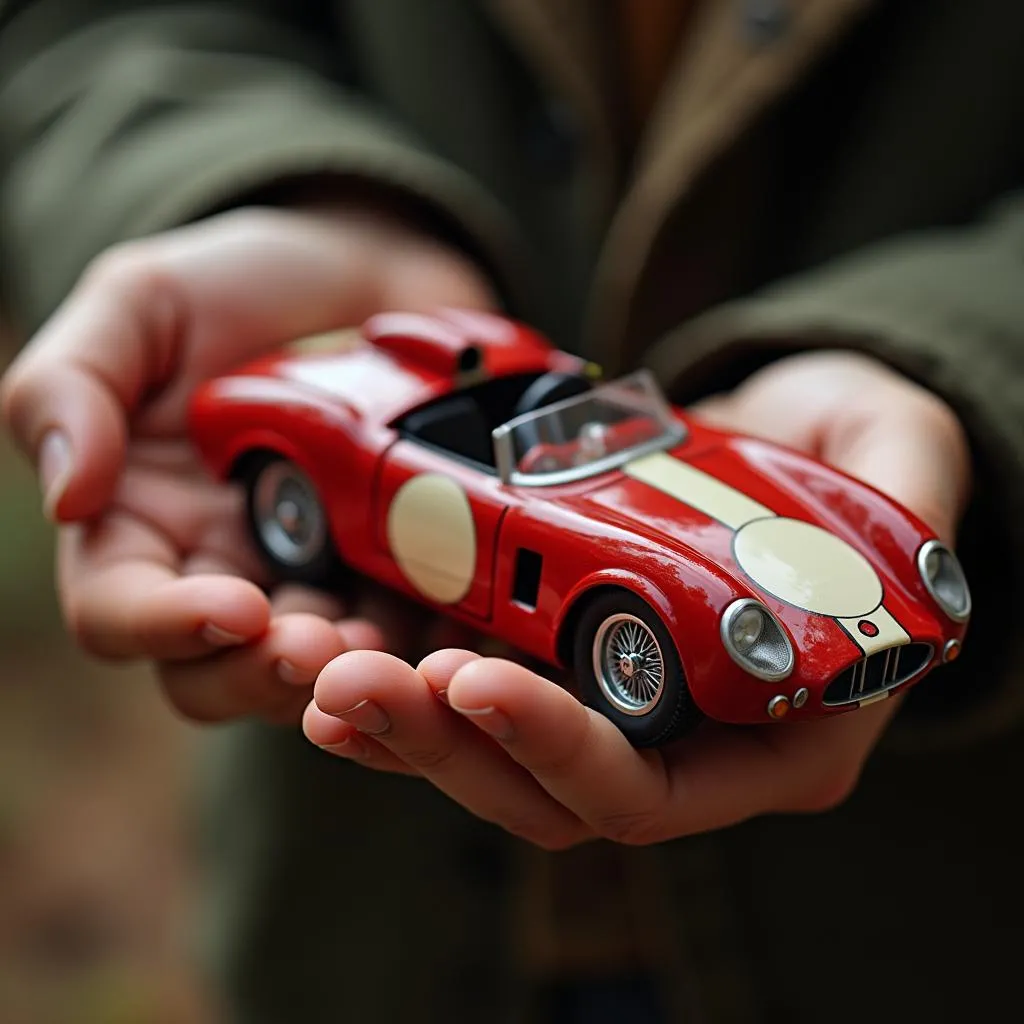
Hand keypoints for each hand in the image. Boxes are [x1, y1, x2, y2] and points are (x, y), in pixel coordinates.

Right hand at [0, 204, 496, 722]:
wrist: (369, 276)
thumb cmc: (243, 289)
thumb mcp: (143, 305)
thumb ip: (76, 385)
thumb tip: (68, 495)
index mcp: (143, 523)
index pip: (120, 611)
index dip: (166, 627)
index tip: (235, 608)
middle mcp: (224, 571)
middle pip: (218, 672)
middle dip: (264, 672)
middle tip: (320, 645)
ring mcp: (316, 581)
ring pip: (319, 673)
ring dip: (351, 674)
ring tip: (388, 644)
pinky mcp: (395, 577)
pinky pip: (412, 640)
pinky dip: (429, 648)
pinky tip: (455, 633)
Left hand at [304, 351, 970, 847]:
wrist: (795, 448)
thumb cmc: (857, 463)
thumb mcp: (899, 459)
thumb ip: (900, 504)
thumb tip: (889, 558)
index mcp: (771, 737)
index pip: (650, 789)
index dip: (558, 749)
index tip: (473, 677)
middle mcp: (684, 748)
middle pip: (545, 793)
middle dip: (445, 746)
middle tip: (353, 681)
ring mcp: (612, 714)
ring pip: (490, 761)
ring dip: (401, 725)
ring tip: (322, 673)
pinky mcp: (560, 667)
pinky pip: (471, 703)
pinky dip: (404, 687)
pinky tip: (337, 653)